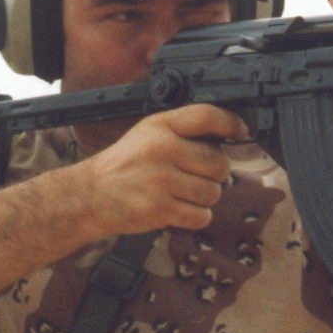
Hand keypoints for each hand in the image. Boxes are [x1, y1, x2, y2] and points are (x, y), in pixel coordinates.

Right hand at [81, 104, 248, 233]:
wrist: (91, 195)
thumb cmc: (124, 165)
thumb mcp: (148, 134)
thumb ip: (182, 132)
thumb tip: (225, 138)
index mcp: (160, 127)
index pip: (206, 116)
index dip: (230, 123)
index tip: (240, 131)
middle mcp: (162, 150)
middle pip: (218, 164)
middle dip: (214, 174)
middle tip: (195, 176)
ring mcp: (161, 181)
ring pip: (213, 193)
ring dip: (203, 197)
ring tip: (182, 194)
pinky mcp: (161, 209)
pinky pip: (201, 216)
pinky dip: (195, 216)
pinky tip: (179, 209)